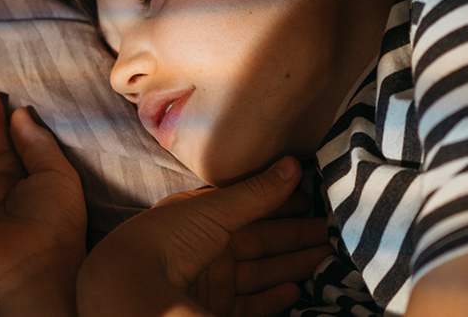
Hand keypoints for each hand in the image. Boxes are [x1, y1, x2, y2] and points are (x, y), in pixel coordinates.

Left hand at [77, 157, 331, 316]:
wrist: (131, 289)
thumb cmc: (167, 240)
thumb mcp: (214, 209)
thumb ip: (257, 192)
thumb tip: (295, 164)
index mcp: (203, 218)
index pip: (252, 210)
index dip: (284, 205)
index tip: (317, 201)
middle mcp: (208, 250)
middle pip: (262, 242)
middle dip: (297, 237)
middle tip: (336, 232)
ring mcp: (212, 282)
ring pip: (262, 273)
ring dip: (293, 266)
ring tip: (327, 257)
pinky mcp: (215, 310)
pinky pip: (251, 304)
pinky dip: (273, 298)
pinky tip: (296, 289)